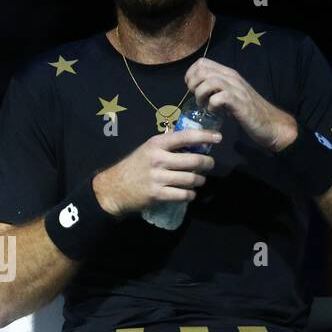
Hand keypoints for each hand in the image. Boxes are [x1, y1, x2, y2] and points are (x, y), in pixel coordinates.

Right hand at [93, 127, 220, 216]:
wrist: (113, 188)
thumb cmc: (134, 166)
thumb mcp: (147, 149)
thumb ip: (166, 145)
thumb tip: (190, 141)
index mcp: (156, 144)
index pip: (186, 136)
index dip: (205, 136)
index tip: (218, 138)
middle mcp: (158, 159)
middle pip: (193, 160)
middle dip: (207, 163)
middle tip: (210, 164)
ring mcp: (158, 178)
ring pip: (190, 179)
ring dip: (199, 180)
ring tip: (199, 180)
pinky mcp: (157, 194)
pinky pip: (183, 195)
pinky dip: (190, 195)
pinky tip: (189, 193)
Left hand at [184, 58, 297, 151]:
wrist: (269, 123)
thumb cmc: (248, 110)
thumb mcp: (230, 95)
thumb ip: (216, 89)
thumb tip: (198, 91)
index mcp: (228, 74)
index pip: (202, 63)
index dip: (191, 75)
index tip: (192, 89)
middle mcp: (232, 77)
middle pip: (202, 70)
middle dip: (193, 85)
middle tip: (197, 99)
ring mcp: (236, 88)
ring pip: (209, 81)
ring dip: (200, 95)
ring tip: (204, 105)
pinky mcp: (239, 102)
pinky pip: (219, 97)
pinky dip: (212, 105)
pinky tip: (214, 111)